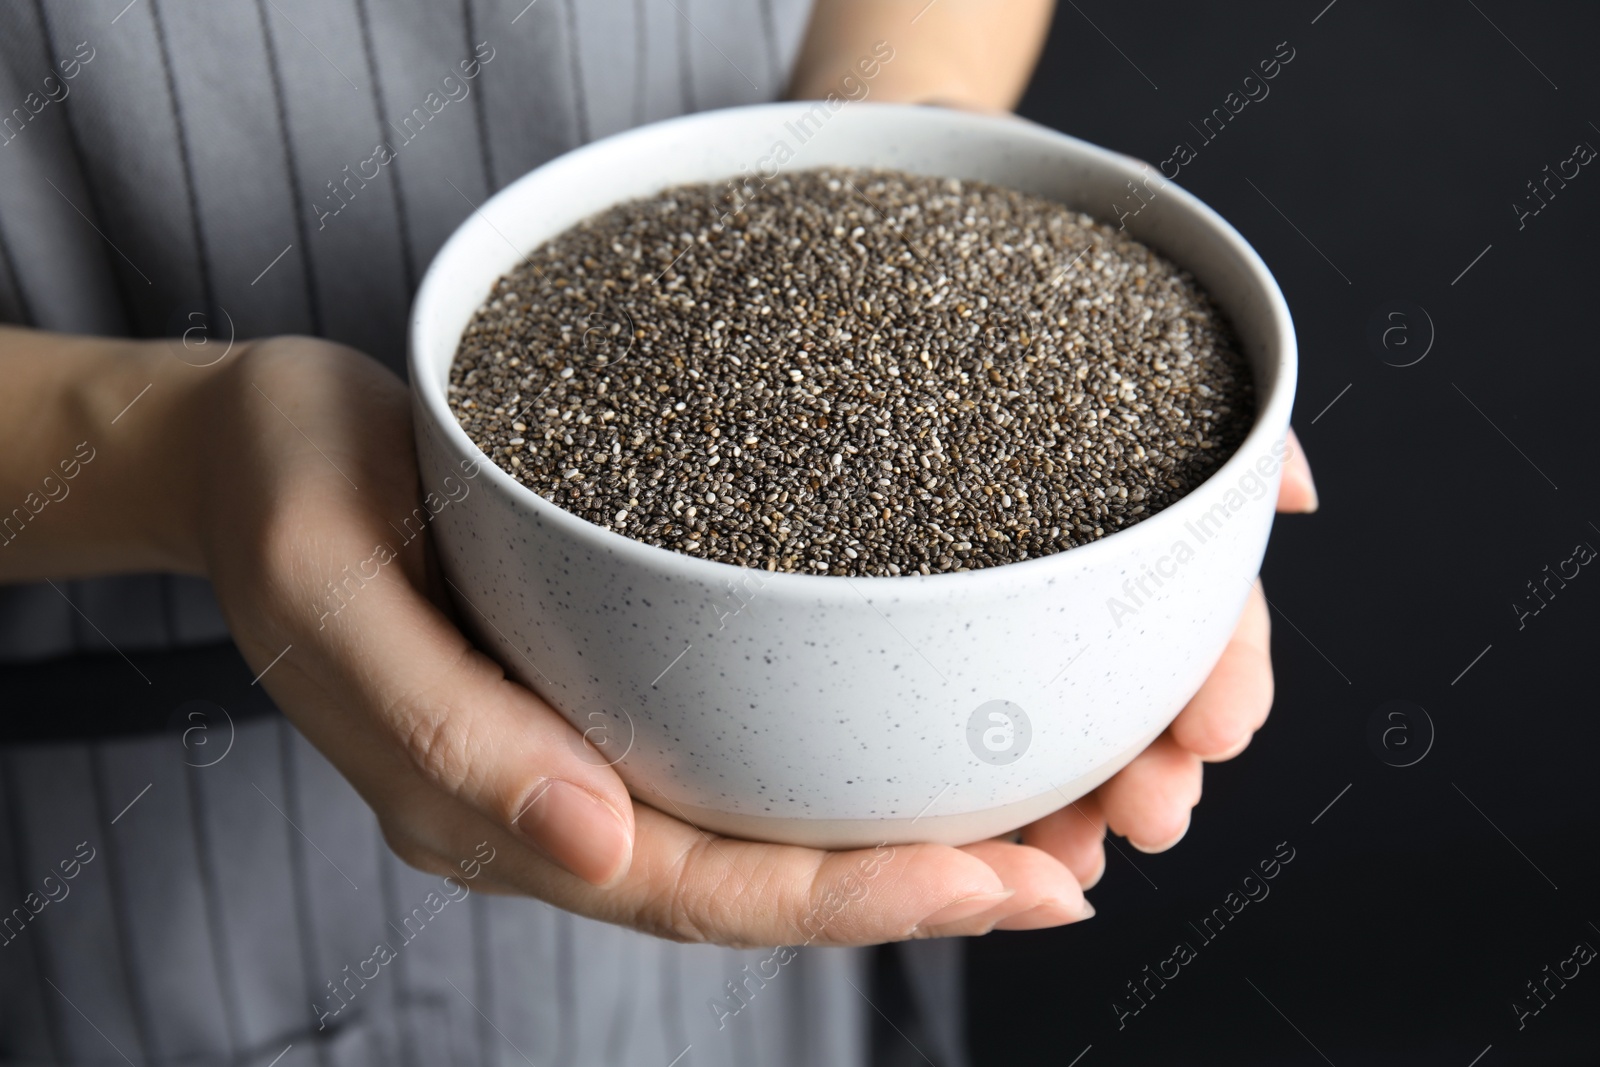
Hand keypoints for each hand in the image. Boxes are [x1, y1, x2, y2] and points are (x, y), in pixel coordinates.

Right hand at [188, 339, 1312, 946]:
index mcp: (491, 803)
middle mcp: (557, 799)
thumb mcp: (331, 595)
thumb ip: (444, 731)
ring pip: (765, 831)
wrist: (243, 443)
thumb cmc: (284, 496)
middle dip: (920, 889)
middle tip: (1077, 870)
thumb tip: (593, 846)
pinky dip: (844, 768)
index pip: (695, 886)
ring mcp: (585, 750)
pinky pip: (741, 756)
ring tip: (1054, 826)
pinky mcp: (607, 686)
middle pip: (759, 885)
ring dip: (905, 840)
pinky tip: (931, 745)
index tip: (997, 883)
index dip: (849, 900)